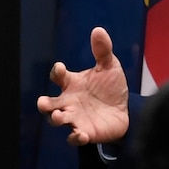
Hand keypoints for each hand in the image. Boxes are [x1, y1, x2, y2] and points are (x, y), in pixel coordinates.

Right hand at [35, 27, 130, 145]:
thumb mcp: (110, 67)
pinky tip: (80, 135)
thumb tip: (98, 30)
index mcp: (72, 83)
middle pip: (49, 104)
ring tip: (59, 117)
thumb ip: (103, 51)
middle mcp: (68, 101)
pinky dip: (75, 137)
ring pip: (57, 121)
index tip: (60, 68)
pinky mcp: (85, 133)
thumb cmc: (110, 87)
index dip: (57, 72)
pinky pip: (74, 138)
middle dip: (44, 104)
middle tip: (43, 103)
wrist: (124, 110)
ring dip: (55, 119)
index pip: (58, 77)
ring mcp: (75, 118)